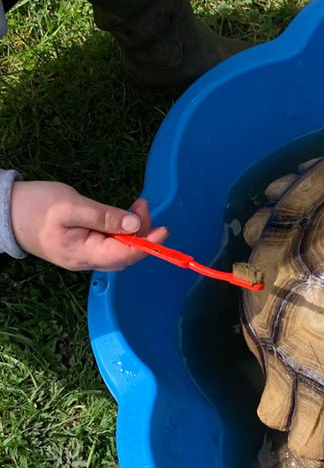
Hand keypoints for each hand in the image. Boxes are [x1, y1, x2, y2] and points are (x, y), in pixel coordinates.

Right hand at [10, 181, 168, 270]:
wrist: (3, 209)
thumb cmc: (34, 206)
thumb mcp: (71, 206)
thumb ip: (104, 217)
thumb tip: (135, 226)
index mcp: (83, 254)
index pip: (125, 255)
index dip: (148, 244)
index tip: (164, 230)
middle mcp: (86, 261)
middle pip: (125, 254)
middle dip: (143, 233)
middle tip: (143, 206)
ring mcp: (83, 256)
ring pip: (118, 249)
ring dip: (133, 231)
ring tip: (137, 206)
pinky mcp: (81, 247)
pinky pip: (109, 244)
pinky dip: (121, 231)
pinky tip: (124, 216)